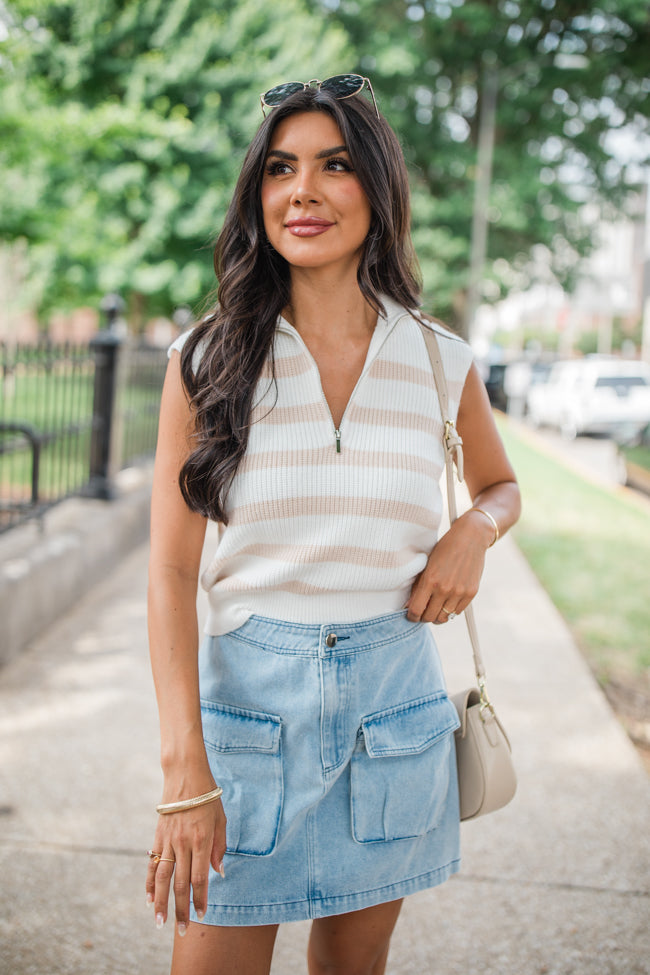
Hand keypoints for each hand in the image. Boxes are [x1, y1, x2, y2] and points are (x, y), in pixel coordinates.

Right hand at [146, 784, 226, 935]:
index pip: (200, 877)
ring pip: (163, 877)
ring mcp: (169, 840)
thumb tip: (218, 873)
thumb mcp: (221, 819)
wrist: (185, 774)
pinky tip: (149, 899)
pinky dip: (150, 882)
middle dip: (181, 909)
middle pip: (180, 883)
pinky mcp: (158, 836)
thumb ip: (220, 847)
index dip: (201, 898)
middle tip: (182, 930)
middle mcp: (184, 842)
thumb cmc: (208, 796)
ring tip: (160, 923)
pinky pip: (153, 863)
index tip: (202, 915)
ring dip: (161, 902)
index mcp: (202, 839)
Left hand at [405, 511, 489, 623]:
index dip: (411, 616)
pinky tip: (447, 602)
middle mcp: (444, 588)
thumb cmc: (444, 549)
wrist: (470, 537)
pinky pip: (457, 612)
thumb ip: (418, 586)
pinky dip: (450, 611)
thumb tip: (409, 606)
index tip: (411, 615)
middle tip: (423, 612)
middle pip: (429, 617)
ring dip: (437, 616)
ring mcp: (459, 592)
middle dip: (423, 617)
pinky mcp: (471, 593)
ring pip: (444, 618)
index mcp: (430, 580)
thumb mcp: (427, 564)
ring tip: (435, 609)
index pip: (416, 610)